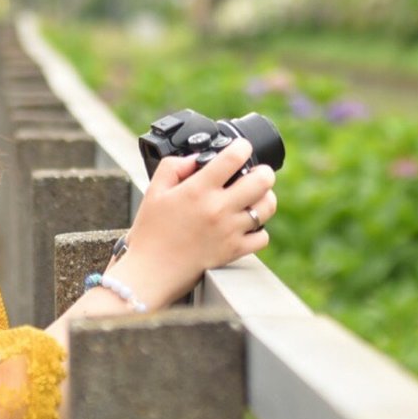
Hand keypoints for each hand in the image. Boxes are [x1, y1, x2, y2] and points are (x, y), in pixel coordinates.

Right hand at [115, 139, 278, 304]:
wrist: (150, 271)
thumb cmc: (151, 232)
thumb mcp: (154, 190)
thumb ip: (174, 166)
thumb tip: (196, 158)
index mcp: (198, 190)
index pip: (234, 158)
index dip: (242, 147)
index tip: (242, 148)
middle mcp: (218, 208)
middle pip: (262, 180)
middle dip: (263, 172)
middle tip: (257, 173)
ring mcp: (229, 231)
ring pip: (267, 207)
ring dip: (265, 198)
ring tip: (256, 197)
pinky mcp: (234, 251)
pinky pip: (262, 236)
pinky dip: (259, 230)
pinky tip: (248, 225)